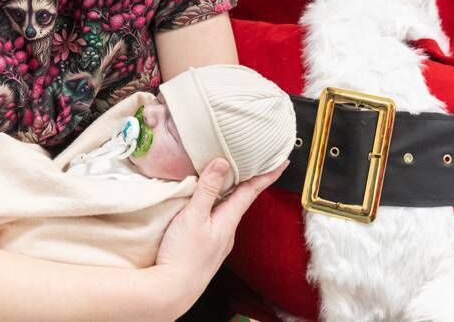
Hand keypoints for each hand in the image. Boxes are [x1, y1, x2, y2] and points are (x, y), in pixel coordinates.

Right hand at [154, 158, 287, 314]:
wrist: (172, 290)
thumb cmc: (182, 254)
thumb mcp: (193, 216)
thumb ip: (207, 190)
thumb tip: (222, 162)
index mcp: (228, 220)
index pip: (251, 192)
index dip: (266, 175)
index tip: (282, 163)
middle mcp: (227, 231)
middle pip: (241, 200)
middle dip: (249, 181)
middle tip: (256, 164)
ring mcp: (218, 241)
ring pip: (228, 210)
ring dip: (232, 193)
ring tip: (231, 178)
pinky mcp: (207, 247)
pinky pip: (217, 220)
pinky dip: (218, 206)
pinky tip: (208, 205)